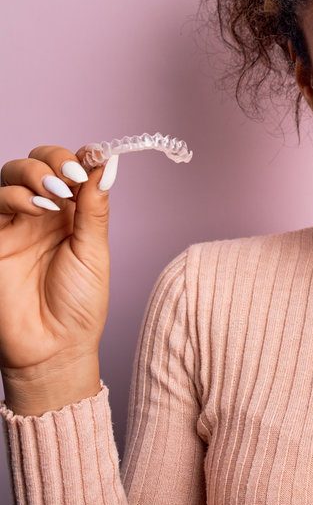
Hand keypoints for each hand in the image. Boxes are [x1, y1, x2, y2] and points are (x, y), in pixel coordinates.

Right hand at [0, 144, 117, 381]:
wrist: (53, 348)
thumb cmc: (79, 304)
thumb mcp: (94, 251)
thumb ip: (94, 208)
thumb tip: (108, 164)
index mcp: (72, 214)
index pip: (71, 169)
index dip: (80, 157)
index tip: (94, 156)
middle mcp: (42, 213)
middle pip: (37, 163)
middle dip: (52, 159)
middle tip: (70, 176)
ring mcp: (15, 224)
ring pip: (12, 176)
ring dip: (34, 173)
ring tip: (55, 192)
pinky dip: (16, 196)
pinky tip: (37, 207)